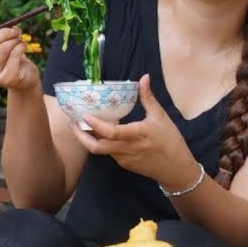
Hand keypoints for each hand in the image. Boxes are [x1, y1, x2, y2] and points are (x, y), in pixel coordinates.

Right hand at [0, 19, 39, 91]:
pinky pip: (14, 55)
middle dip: (4, 32)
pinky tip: (23, 46)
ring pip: (3, 48)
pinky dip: (21, 46)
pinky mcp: (7, 80)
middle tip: (14, 29)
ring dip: (14, 39)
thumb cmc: (4, 57)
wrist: (22, 78)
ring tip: (19, 39)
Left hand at [69, 74, 200, 189]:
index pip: (111, 133)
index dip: (96, 125)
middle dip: (81, 136)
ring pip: (101, 150)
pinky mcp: (124, 165)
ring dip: (90, 139)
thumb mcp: (161, 117)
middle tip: (72, 123)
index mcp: (137, 135)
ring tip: (83, 125)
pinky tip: (100, 134)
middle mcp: (127, 149)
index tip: (85, 116)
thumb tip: (144, 77)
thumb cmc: (170, 141)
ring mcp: (124, 159)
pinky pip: (109, 153)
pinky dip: (102, 143)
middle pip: (97, 147)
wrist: (175, 169)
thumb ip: (148, 98)